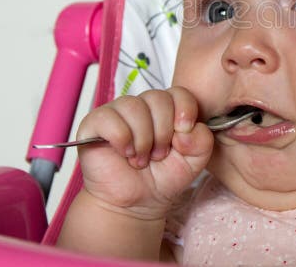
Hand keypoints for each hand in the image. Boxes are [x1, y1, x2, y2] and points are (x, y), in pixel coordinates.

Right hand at [75, 86, 213, 219]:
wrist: (136, 204)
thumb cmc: (163, 178)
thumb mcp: (195, 161)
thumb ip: (202, 140)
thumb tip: (186, 128)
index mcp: (167, 109)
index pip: (178, 92)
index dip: (184, 110)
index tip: (183, 133)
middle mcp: (142, 106)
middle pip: (158, 98)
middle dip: (163, 132)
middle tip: (159, 155)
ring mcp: (117, 113)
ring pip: (134, 107)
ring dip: (143, 139)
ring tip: (141, 159)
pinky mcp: (93, 124)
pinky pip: (109, 118)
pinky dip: (122, 139)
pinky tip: (125, 154)